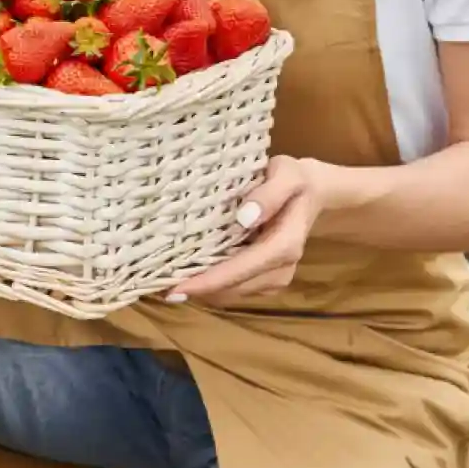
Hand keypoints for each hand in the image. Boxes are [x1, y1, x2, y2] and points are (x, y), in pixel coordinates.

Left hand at [167, 155, 330, 305]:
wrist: (311, 192)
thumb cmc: (294, 179)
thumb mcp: (287, 173)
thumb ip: (269, 193)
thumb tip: (245, 218)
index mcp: (284, 245)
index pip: (242, 269)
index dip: (208, 281)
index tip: (175, 288)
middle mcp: (281, 269)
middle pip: (232, 289)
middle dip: (197, 289)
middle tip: (157, 283)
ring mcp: (275, 278)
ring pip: (231, 294)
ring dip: (202, 289)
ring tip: (167, 278)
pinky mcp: (267, 281)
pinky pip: (234, 289)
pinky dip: (212, 285)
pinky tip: (190, 272)